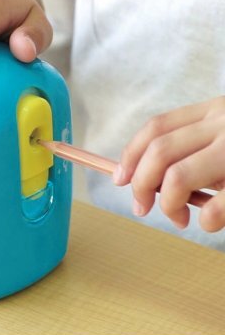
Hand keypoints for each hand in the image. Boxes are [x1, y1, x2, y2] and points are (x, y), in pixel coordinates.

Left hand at [113, 97, 224, 231]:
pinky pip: (215, 206)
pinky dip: (205, 220)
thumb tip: (150, 180)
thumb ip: (195, 149)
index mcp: (212, 112)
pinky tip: (208, 222)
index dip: (131, 154)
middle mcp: (222, 124)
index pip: (156, 127)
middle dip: (140, 184)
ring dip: (169, 205)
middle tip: (141, 207)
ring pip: (178, 177)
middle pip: (159, 151)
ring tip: (179, 219)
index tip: (120, 178)